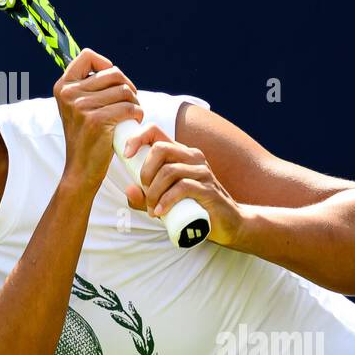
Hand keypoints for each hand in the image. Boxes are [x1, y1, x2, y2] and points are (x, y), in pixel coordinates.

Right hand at [54, 48, 143, 192]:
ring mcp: (81, 107)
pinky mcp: (96, 120)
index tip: (113, 82)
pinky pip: (128, 107)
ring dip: (135, 102)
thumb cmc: (86, 138)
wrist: (80, 169)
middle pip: (113, 73)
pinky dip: (137, 114)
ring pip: (124, 90)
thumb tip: (110, 67)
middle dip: (127, 87)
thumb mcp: (77, 108)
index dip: (105, 64)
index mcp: (63, 87)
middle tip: (130, 102)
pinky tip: (134, 122)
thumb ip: (87, 87)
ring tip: (131, 115)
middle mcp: (69, 94)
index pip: (87, 56)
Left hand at [120, 124, 248, 247]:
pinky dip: (166, 200)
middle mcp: (192, 157)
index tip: (126, 155)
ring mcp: (202, 171)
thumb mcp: (163, 201)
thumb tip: (128, 189)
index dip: (137, 138)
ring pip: (169, 171)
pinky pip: (182, 187)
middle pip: (160, 148)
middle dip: (145, 172)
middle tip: (145, 192)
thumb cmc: (193, 209)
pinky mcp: (208, 189)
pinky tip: (160, 212)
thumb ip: (144, 197)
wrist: (228, 224)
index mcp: (180, 153)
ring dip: (153, 192)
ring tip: (153, 209)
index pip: (155, 131)